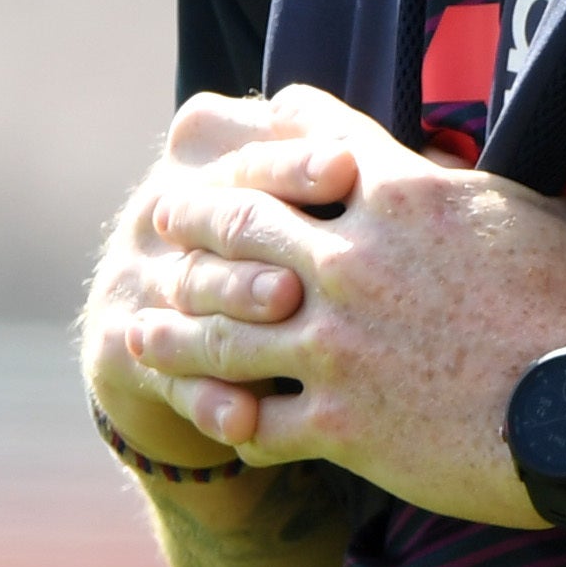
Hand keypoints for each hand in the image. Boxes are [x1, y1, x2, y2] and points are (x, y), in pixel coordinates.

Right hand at [81, 92, 352, 472]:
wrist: (200, 325)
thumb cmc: (287, 247)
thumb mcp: (301, 197)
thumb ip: (355, 168)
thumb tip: (440, 161)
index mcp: (202, 151)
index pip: (250, 145)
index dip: (297, 157)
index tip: (348, 168)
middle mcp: (159, 209)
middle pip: (216, 214)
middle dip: (265, 234)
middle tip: (310, 258)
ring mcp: (138, 279)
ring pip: (191, 291)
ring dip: (236, 304)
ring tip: (285, 318)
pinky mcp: (125, 351)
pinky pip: (171, 378)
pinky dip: (207, 400)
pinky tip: (243, 421)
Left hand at [109, 85, 565, 527]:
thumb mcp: (550, 213)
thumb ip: (498, 186)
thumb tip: (503, 162)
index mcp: (403, 197)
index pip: (310, 141)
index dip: (270, 135)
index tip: (244, 138)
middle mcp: (353, 263)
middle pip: (238, 224)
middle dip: (193, 221)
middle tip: (163, 223)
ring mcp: (338, 347)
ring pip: (223, 329)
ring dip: (178, 330)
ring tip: (144, 332)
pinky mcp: (341, 426)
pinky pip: (257, 423)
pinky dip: (230, 422)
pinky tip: (218, 423)